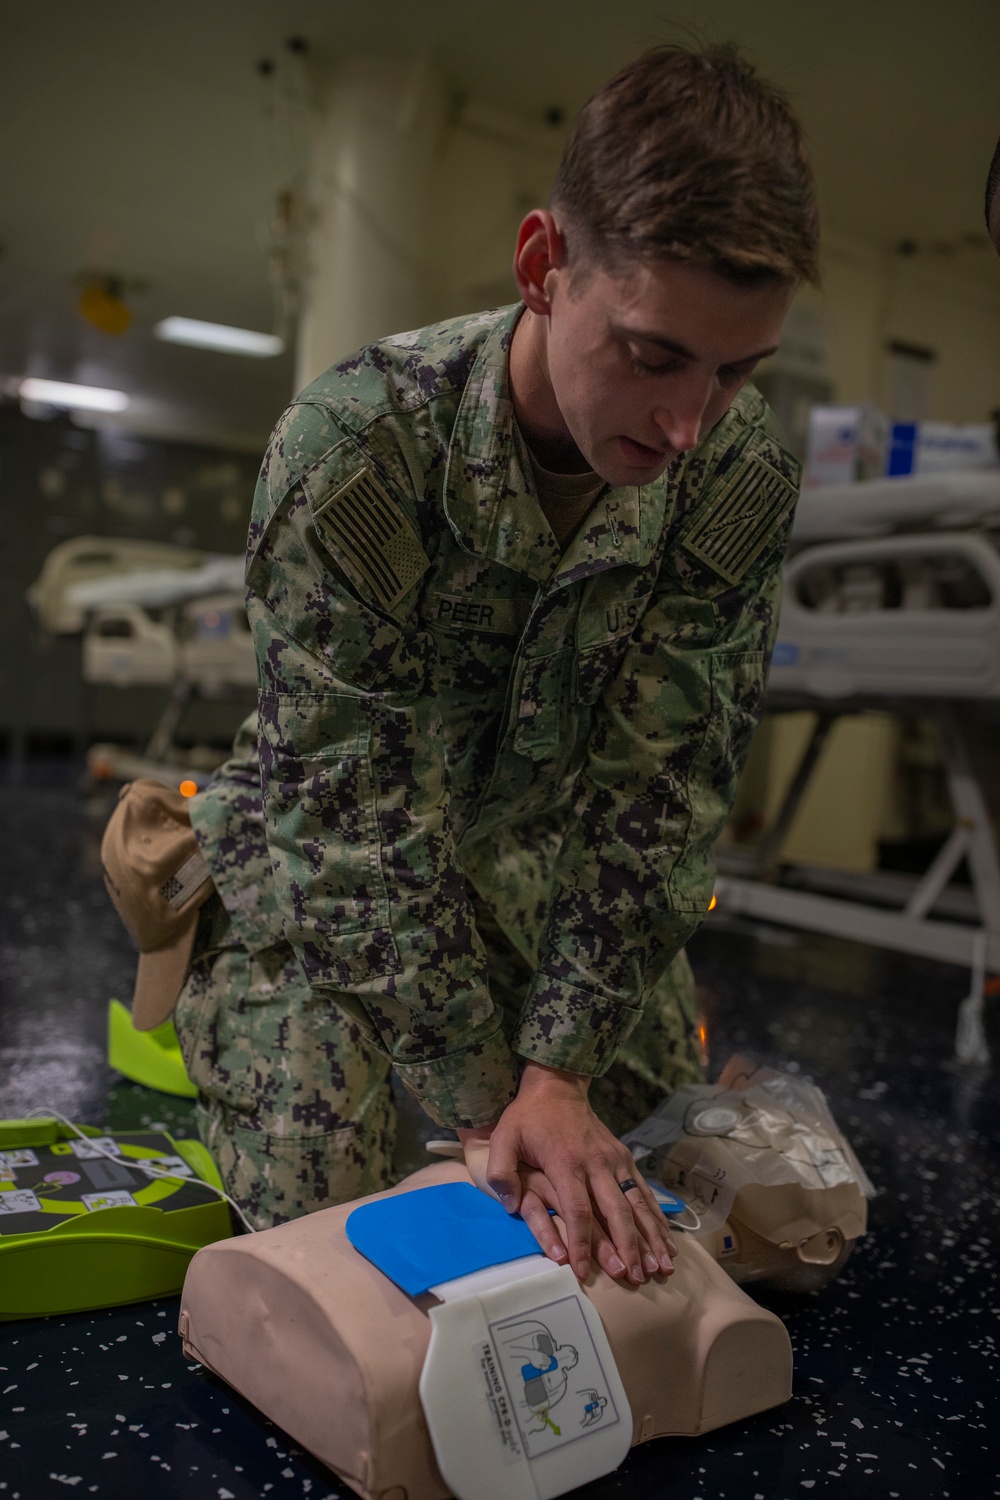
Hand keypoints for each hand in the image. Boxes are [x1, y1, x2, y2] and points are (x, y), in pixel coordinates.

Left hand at [459, 1062, 676, 1284]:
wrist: (557, 1087)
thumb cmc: (527, 1118)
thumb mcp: (504, 1138)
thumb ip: (502, 1171)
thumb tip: (509, 1206)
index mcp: (566, 1162)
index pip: (577, 1210)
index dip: (581, 1242)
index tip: (584, 1272)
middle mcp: (596, 1163)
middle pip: (616, 1211)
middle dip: (628, 1247)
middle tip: (635, 1278)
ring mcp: (614, 1160)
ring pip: (637, 1204)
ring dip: (651, 1237)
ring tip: (661, 1268)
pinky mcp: (625, 1158)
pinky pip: (644, 1192)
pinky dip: (657, 1218)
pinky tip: (667, 1242)